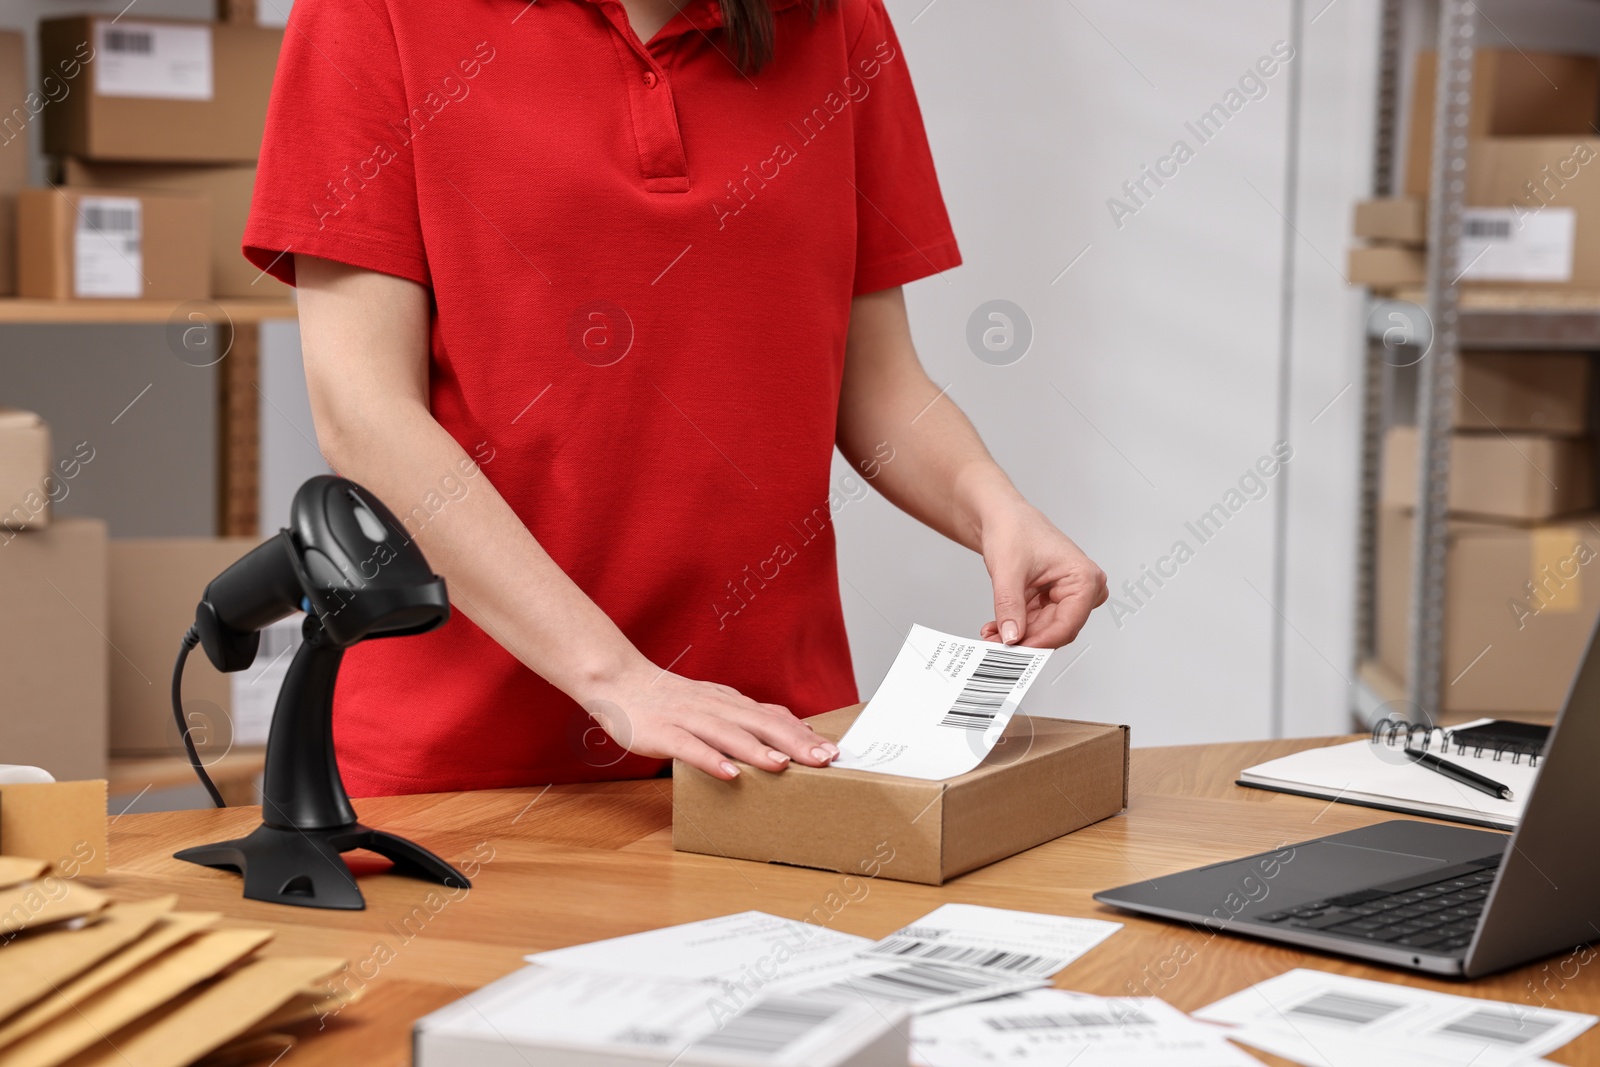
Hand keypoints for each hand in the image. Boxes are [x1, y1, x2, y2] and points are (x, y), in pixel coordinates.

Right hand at [581, 662, 839, 780]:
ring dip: (758, 751)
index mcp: (729, 703)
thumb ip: (744, 718)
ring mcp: (689, 718)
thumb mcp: (714, 703)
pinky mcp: (663, 732)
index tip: (833, 750)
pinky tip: (728, 774)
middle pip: (760, 725)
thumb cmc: (670, 700)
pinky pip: (689, 747)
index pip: (773, 717)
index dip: (804, 733)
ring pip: (729, 734)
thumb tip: (785, 732)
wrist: (619, 682)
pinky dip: (710, 759)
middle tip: (825, 760)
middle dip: (795, 743)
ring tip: (785, 766)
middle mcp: (715, 707)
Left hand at [976, 504, 1107, 647]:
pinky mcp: (1053, 598)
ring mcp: (1069, 594)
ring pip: (1046, 629)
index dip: (1041, 641)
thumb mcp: (1008, 571)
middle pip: (1058, 630)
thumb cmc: (1014, 528)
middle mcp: (1083, 587)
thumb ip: (1010, 607)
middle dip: (1027, 639)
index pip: (1068, 623)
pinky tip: (997, 628)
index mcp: (1083, 576)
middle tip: (998, 646)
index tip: (1017, 651)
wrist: (1003, 516)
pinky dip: (1017, 626)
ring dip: (1019, 634)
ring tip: (992, 634)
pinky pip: (1038, 622)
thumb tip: (1012, 637)